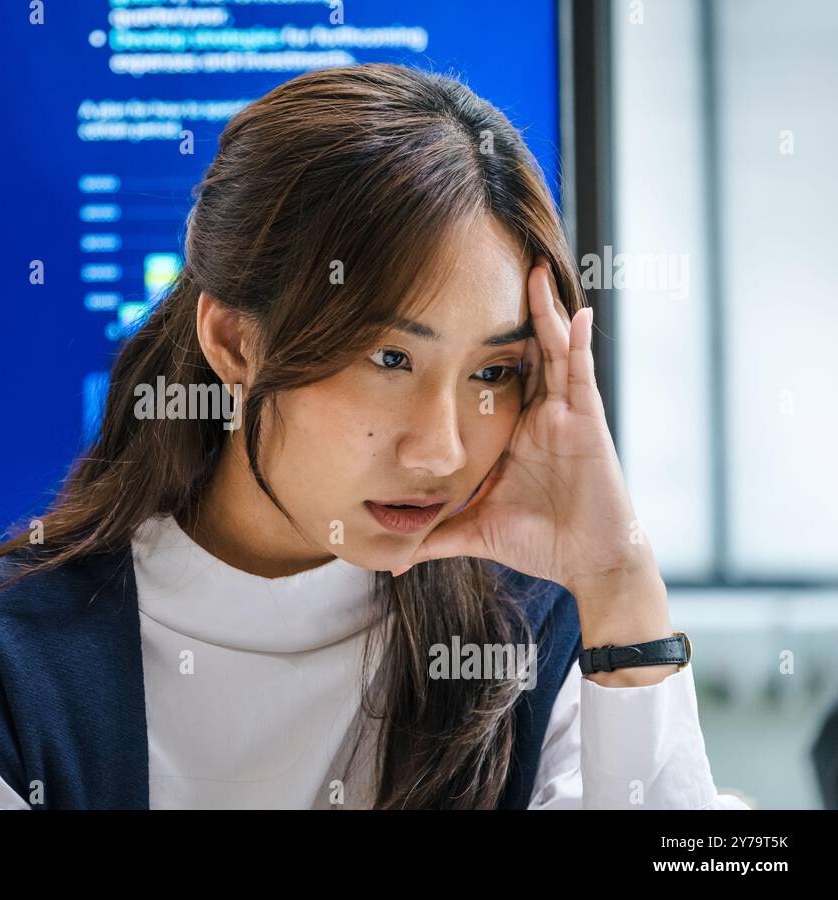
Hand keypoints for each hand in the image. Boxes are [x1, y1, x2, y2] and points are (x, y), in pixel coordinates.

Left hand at [392, 258, 655, 602]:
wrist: (589, 565)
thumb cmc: (539, 544)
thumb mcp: (475, 531)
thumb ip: (435, 536)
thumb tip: (394, 561)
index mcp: (515, 429)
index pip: (494, 374)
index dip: (478, 341)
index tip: (450, 310)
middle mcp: (541, 414)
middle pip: (525, 350)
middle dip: (513, 310)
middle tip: (497, 263)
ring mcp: (567, 414)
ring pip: (554, 351)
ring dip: (545, 310)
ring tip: (535, 266)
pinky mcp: (588, 423)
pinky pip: (583, 375)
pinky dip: (580, 343)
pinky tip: (578, 311)